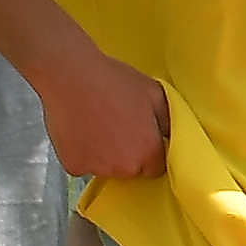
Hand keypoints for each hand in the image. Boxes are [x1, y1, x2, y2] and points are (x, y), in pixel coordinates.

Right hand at [38, 48, 170, 182]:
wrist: (70, 75)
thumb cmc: (114, 81)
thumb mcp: (156, 94)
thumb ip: (170, 121)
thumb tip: (175, 137)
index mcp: (148, 153)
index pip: (157, 167)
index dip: (150, 151)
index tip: (141, 135)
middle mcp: (124, 168)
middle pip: (132, 170)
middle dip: (129, 153)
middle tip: (118, 125)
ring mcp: (96, 169)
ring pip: (107, 168)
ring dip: (106, 155)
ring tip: (98, 125)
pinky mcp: (73, 167)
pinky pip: (84, 165)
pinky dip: (83, 153)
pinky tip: (81, 130)